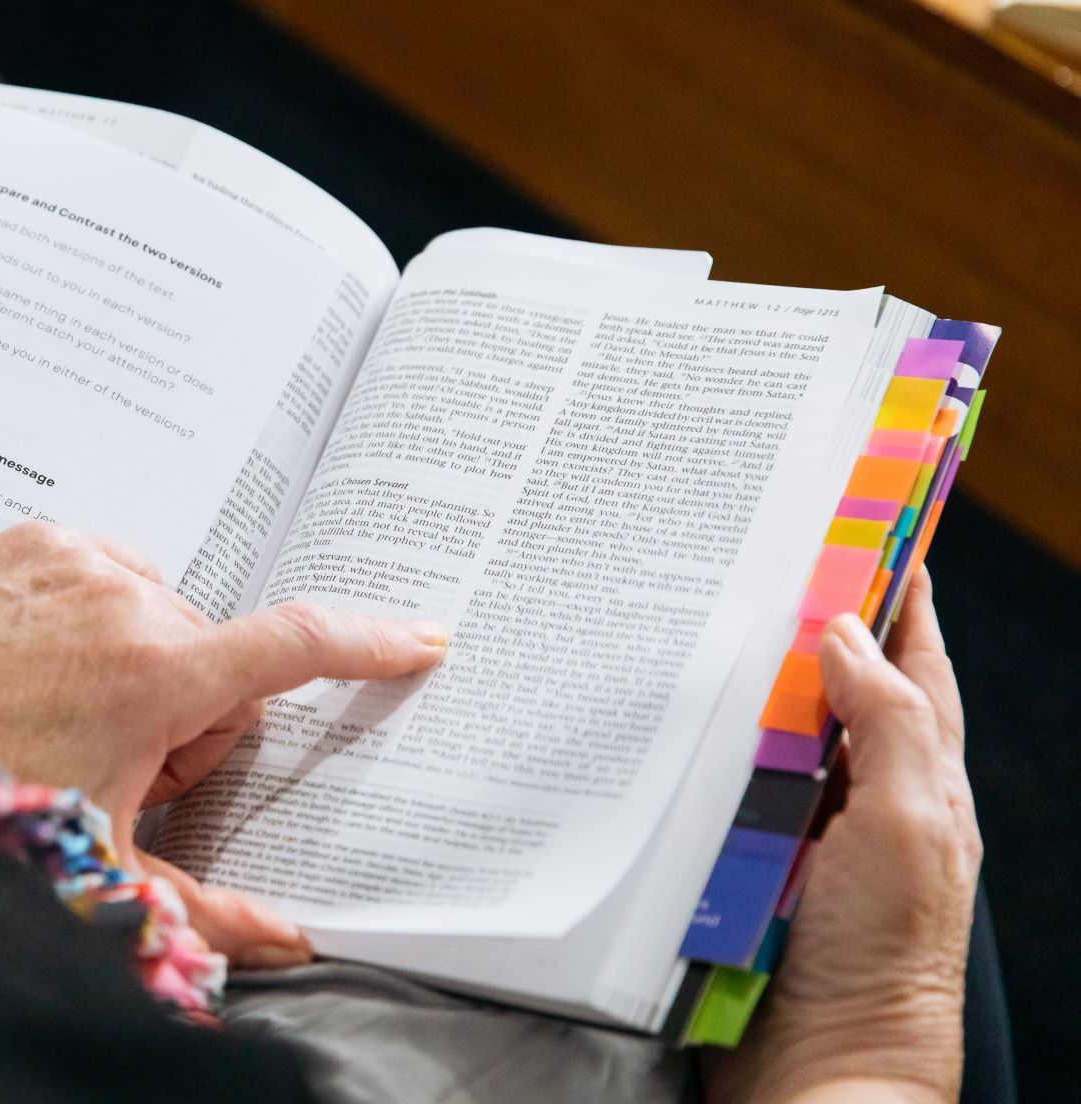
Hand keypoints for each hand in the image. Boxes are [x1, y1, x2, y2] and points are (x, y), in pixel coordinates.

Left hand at [0, 521, 448, 967]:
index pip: (298, 643)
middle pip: (219, 657)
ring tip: (72, 713)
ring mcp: (79, 560)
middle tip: (125, 761)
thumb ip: (203, 906)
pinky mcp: (37, 538)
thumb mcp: (93, 866)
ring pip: (167, 614)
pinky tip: (48, 666)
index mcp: (156, 675)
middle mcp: (127, 600)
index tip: (420, 639)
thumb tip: (291, 937)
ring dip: (148, 662)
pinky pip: (113, 574)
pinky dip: (101, 617)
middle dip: (196, 712)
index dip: (371, 642)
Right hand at [704, 566, 979, 1103]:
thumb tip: (847, 632)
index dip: (895, 592)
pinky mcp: (737, 862)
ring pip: (762, 729)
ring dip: (731, 681)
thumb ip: (889, 725)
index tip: (864, 520)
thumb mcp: (907, 826)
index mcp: (919, 778)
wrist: (818, 1073)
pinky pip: (711, 786)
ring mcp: (796, 830)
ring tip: (687, 617)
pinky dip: (688, 749)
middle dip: (799, 620)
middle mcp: (857, 795)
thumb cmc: (881, 959)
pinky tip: (650, 723)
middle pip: (830, 685)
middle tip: (751, 553)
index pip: (913, 660)